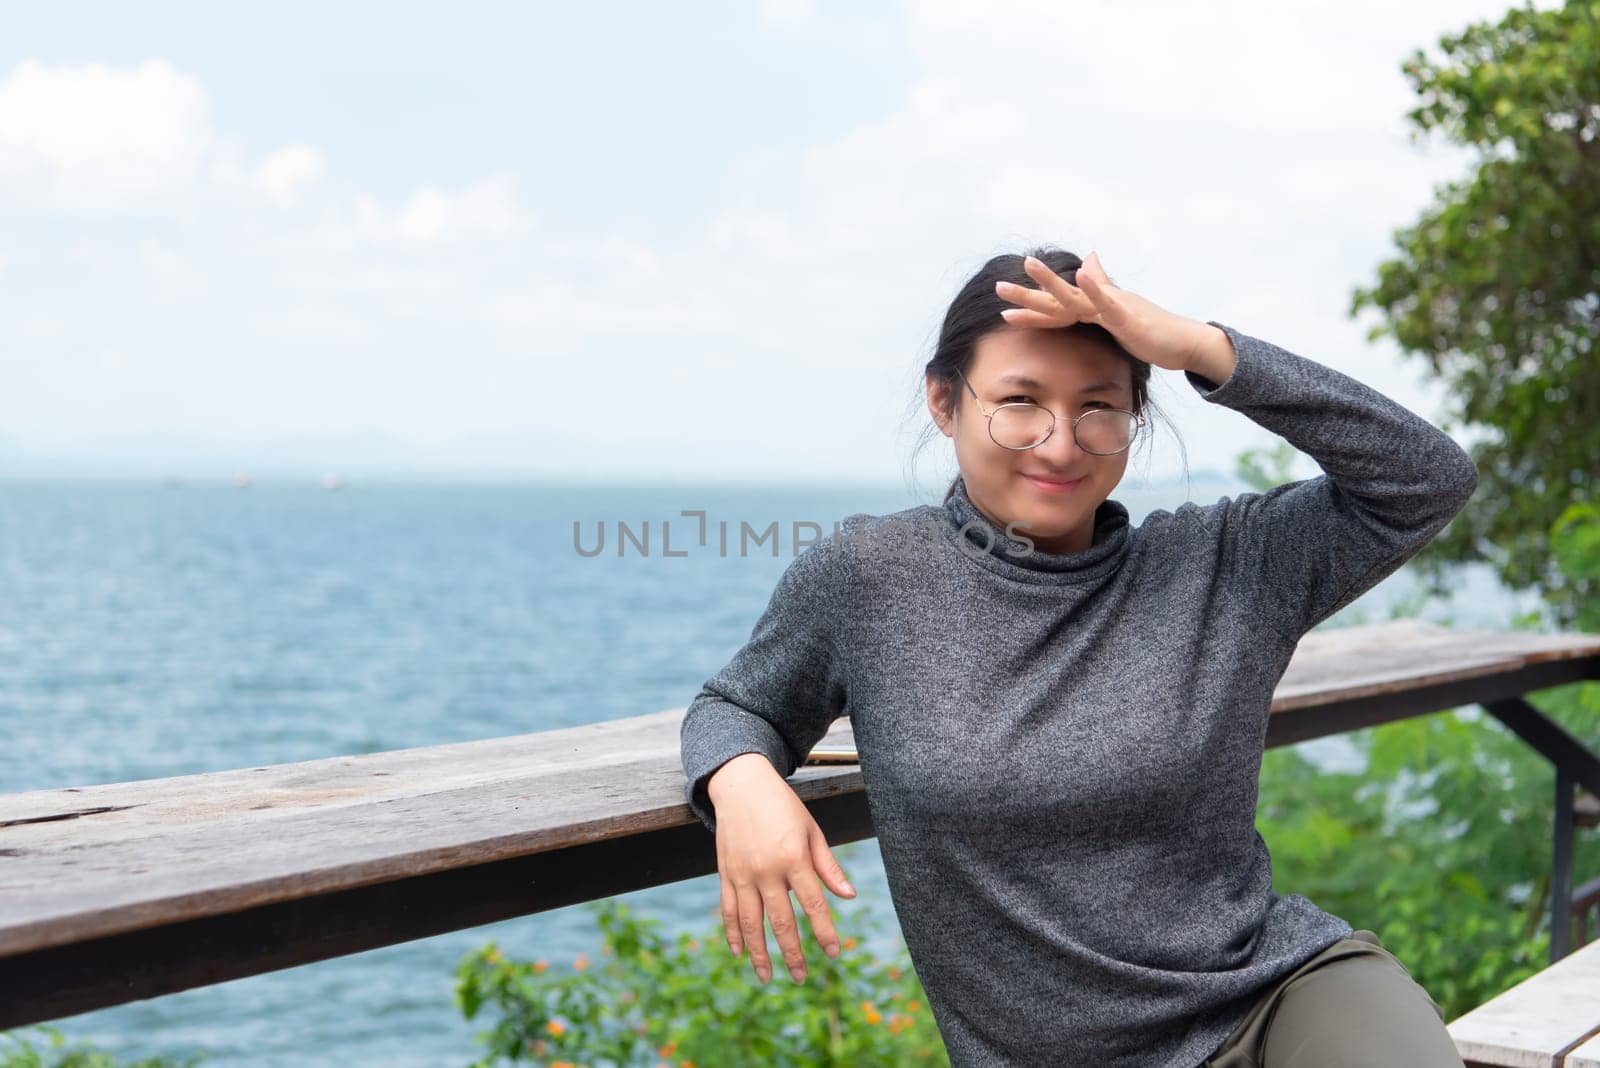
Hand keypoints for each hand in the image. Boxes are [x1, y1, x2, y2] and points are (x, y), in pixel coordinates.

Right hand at [707, 753, 856, 984]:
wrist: (740, 784)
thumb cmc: (783, 806)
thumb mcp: (811, 830)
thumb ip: (828, 866)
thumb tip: (849, 896)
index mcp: (793, 857)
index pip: (813, 904)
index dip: (825, 932)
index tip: (834, 953)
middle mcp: (766, 869)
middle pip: (780, 921)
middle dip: (792, 953)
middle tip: (800, 978)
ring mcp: (742, 873)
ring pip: (750, 922)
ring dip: (759, 953)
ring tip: (767, 977)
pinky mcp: (725, 873)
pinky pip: (728, 909)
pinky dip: (732, 933)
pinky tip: (740, 952)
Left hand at [994, 251, 1219, 373]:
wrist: (1183, 343)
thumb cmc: (1151, 332)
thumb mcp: (1120, 315)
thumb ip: (1103, 289)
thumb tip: (1090, 260)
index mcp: (1094, 309)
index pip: (1056, 308)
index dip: (1032, 308)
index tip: (1004, 309)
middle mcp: (1100, 302)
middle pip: (1058, 298)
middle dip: (1028, 293)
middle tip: (998, 287)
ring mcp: (1113, 307)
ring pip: (1077, 294)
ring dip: (1052, 280)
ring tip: (1029, 264)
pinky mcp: (1129, 315)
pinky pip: (1108, 300)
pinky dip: (1095, 287)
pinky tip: (1081, 273)